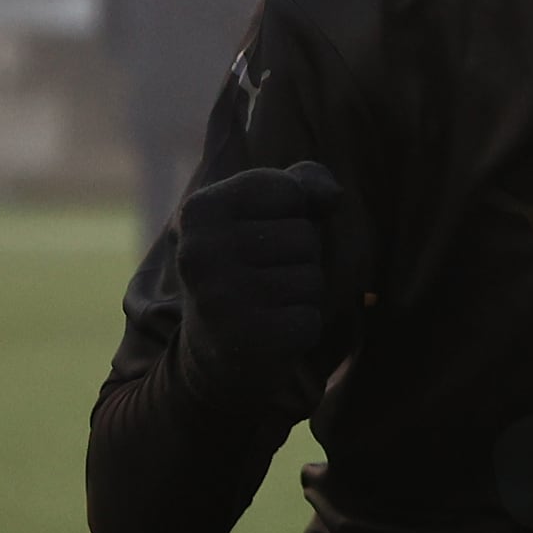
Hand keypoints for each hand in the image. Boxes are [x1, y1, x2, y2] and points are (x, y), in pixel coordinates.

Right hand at [173, 162, 342, 400]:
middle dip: (299, 258)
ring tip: (265, 303)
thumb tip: (332, 195)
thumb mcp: (262, 213)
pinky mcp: (246, 339)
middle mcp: (200, 252)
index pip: (290, 191)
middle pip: (305, 237)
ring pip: (311, 279)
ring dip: (301, 294)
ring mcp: (220, 298)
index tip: (259, 235)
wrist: (214, 347)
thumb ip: (301, 185)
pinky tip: (270, 331)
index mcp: (199, 210)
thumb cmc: (248, 265)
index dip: (292, 214)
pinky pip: (310, 321)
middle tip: (262, 278)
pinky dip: (301, 328)